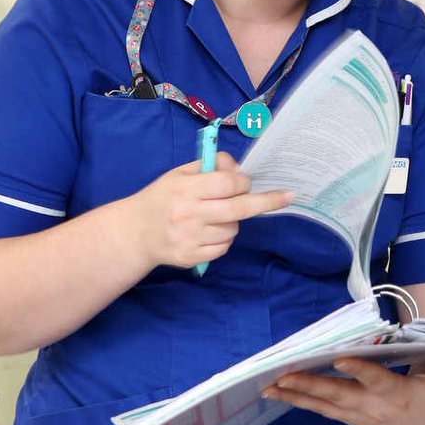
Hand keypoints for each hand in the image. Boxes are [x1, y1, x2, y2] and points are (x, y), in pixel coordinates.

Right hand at [124, 152, 292, 269]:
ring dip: (233, 221)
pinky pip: (224, 247)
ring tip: (213, 216)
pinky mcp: (191, 257)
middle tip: (288, 196)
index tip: (244, 182)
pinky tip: (208, 232)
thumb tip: (239, 168)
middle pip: (239, 208)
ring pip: (233, 229)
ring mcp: (190, 238)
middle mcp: (188, 214)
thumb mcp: (181, 173)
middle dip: (267, 201)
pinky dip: (223, 238)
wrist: (135, 232)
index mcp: (185, 189)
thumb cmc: (163, 197)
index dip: (241, 181)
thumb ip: (210, 166)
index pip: (227, 183)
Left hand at [263, 350, 424, 424]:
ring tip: (269, 387)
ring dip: (296, 396)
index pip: (376, 380)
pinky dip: (300, 401)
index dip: (359, 370)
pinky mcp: (352, 419)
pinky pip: (322, 410)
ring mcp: (360, 415)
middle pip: (339, 394)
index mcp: (398, 393)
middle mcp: (374, 406)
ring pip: (324, 405)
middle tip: (283, 375)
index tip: (340, 357)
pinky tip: (279, 392)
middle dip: (310, 385)